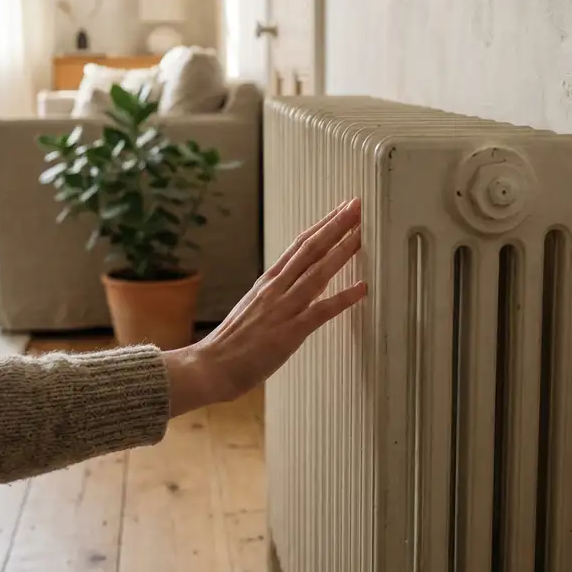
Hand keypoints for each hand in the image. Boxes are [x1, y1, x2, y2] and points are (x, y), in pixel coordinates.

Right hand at [165, 199, 365, 415]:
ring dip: (342, 251)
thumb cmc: (232, 342)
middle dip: (336, 226)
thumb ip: (278, 293)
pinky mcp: (289, 332)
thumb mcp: (255, 307)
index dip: (323, 225)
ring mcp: (283, 308)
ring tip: (362, 234)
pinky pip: (321, 311)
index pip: (299, 245)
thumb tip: (303, 282)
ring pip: (317, 272)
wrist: (210, 366)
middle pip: (310, 249)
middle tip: (357, 205)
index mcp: (268, 281)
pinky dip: (343, 298)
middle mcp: (276, 288)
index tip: (341, 210)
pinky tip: (362, 288)